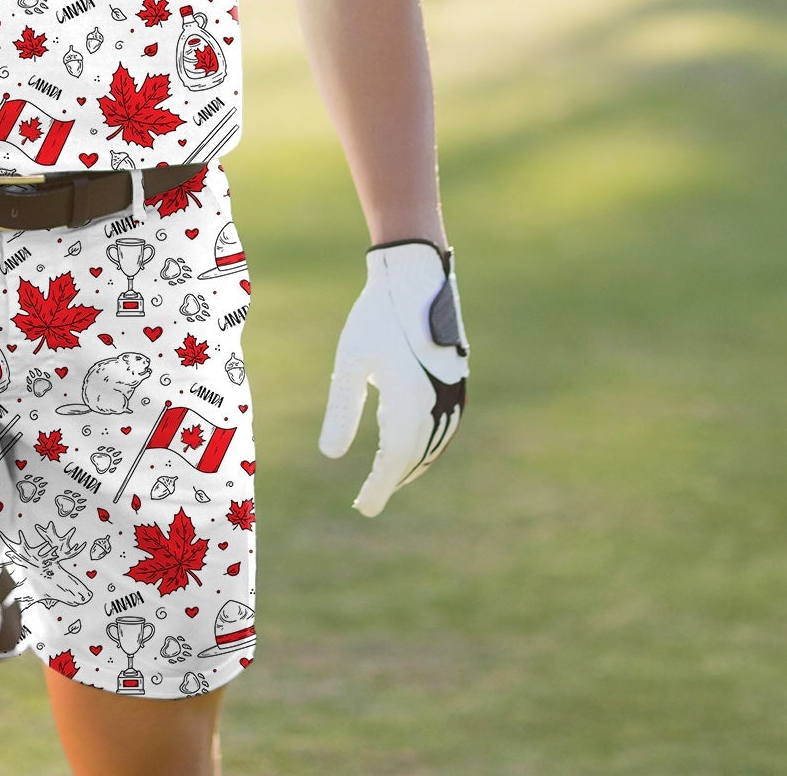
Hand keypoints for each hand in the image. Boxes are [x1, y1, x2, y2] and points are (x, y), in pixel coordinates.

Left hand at [318, 240, 467, 516]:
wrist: (414, 278)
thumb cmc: (375, 317)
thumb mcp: (350, 362)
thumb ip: (342, 409)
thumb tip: (330, 456)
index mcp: (410, 402)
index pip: (394, 461)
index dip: (380, 487)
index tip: (363, 508)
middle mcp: (438, 405)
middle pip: (414, 457)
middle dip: (392, 479)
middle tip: (368, 499)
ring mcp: (452, 395)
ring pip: (432, 445)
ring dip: (410, 464)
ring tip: (387, 477)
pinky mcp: (456, 384)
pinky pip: (443, 427)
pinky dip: (425, 444)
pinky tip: (407, 444)